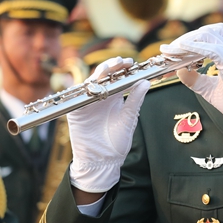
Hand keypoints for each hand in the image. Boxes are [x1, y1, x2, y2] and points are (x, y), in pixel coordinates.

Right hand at [68, 57, 150, 192]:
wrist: (103, 160)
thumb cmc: (117, 141)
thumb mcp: (129, 118)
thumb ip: (135, 100)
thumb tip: (146, 82)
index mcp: (115, 97)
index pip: (118, 77)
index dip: (123, 69)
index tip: (131, 63)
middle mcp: (101, 97)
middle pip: (104, 76)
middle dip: (112, 66)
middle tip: (121, 62)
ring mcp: (88, 102)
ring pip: (91, 82)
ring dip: (100, 73)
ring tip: (110, 68)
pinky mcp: (76, 111)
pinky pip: (78, 97)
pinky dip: (84, 89)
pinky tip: (93, 83)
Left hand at [161, 24, 222, 143]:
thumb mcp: (209, 90)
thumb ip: (195, 80)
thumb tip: (180, 71)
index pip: (208, 37)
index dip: (189, 40)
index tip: (171, 49)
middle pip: (206, 32)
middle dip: (184, 39)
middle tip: (168, 50)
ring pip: (207, 35)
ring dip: (187, 41)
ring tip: (173, 51)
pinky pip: (211, 49)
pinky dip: (194, 47)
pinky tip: (182, 50)